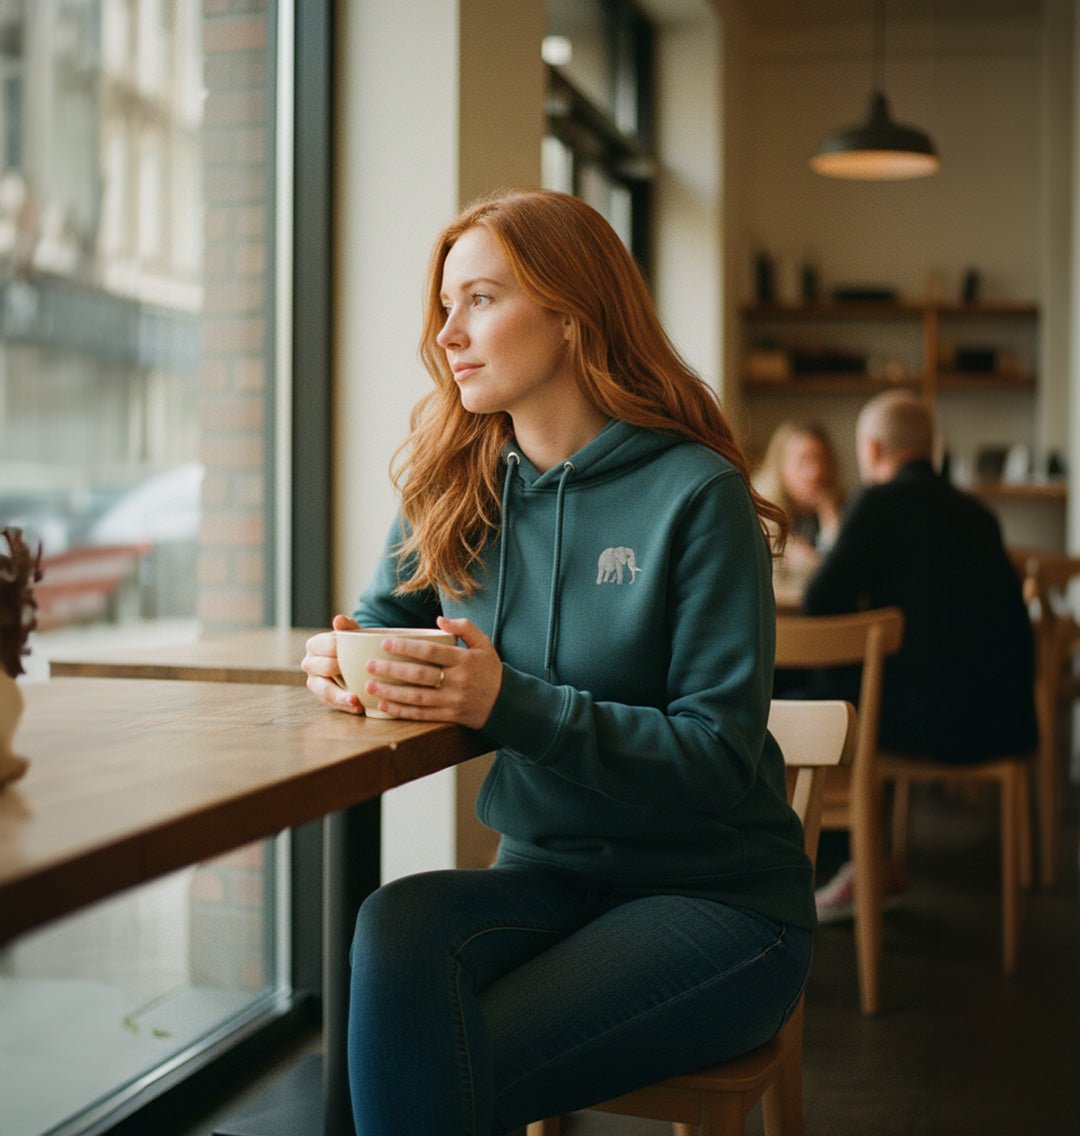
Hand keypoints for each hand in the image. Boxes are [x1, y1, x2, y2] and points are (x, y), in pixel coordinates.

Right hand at [303, 613, 363, 713]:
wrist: (353, 660)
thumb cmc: (351, 645)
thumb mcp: (351, 634)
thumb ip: (347, 627)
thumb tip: (339, 619)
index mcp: (314, 645)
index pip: (324, 645)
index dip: (339, 649)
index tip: (354, 653)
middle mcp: (309, 664)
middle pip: (323, 667)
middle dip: (339, 671)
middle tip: (357, 674)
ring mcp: (314, 682)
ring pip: (324, 690)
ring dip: (341, 696)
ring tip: (356, 700)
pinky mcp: (323, 698)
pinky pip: (332, 704)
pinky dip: (346, 707)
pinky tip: (360, 708)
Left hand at [363, 616, 501, 728]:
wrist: (507, 703)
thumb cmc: (490, 670)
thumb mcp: (484, 644)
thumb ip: (464, 627)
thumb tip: (439, 620)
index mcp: (464, 660)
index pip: (430, 652)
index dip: (406, 648)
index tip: (385, 644)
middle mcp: (457, 681)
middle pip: (419, 675)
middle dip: (391, 670)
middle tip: (369, 665)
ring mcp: (453, 701)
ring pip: (417, 697)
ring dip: (391, 692)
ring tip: (370, 685)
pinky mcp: (450, 716)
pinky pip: (422, 714)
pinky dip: (401, 710)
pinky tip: (385, 705)